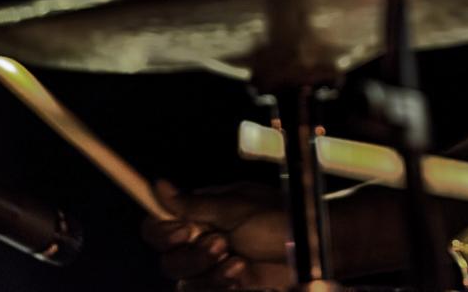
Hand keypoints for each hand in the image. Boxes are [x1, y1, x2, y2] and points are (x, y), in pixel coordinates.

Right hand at [140, 180, 292, 289]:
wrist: (309, 248)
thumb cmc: (277, 219)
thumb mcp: (234, 209)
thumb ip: (194, 204)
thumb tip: (159, 186)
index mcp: (201, 215)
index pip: (158, 227)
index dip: (163, 234)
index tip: (184, 232)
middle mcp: (201, 240)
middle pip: (167, 259)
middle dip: (192, 257)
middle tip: (221, 244)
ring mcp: (213, 265)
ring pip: (184, 280)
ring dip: (209, 273)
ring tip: (237, 262)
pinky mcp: (225, 284)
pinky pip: (204, 290)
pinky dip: (220, 284)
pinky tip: (241, 275)